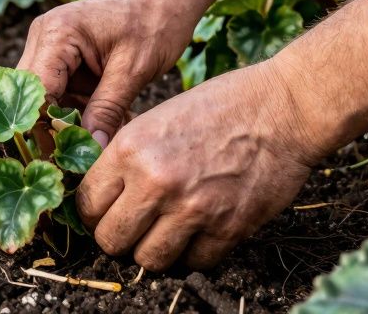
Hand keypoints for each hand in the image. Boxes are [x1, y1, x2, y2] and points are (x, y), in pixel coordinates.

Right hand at [17, 0, 200, 143]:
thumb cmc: (155, 21)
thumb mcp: (133, 71)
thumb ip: (107, 110)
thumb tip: (90, 152)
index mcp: (56, 34)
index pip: (35, 92)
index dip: (47, 128)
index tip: (70, 159)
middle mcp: (44, 37)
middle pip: (32, 97)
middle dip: (55, 129)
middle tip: (83, 159)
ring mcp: (51, 46)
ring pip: (45, 99)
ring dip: (70, 123)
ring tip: (103, 141)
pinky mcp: (63, 56)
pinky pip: (61, 93)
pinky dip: (80, 112)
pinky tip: (107, 125)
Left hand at [76, 64, 323, 269]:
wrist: (280, 109)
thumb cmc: (218, 106)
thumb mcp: (154, 119)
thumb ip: (125, 158)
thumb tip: (102, 195)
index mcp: (129, 149)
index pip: (87, 204)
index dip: (93, 212)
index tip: (105, 212)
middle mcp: (155, 182)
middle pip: (111, 240)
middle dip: (119, 237)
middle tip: (133, 226)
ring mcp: (191, 209)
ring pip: (148, 260)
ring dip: (154, 249)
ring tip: (166, 230)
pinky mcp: (227, 228)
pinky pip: (194, 263)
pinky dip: (193, 253)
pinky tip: (199, 230)